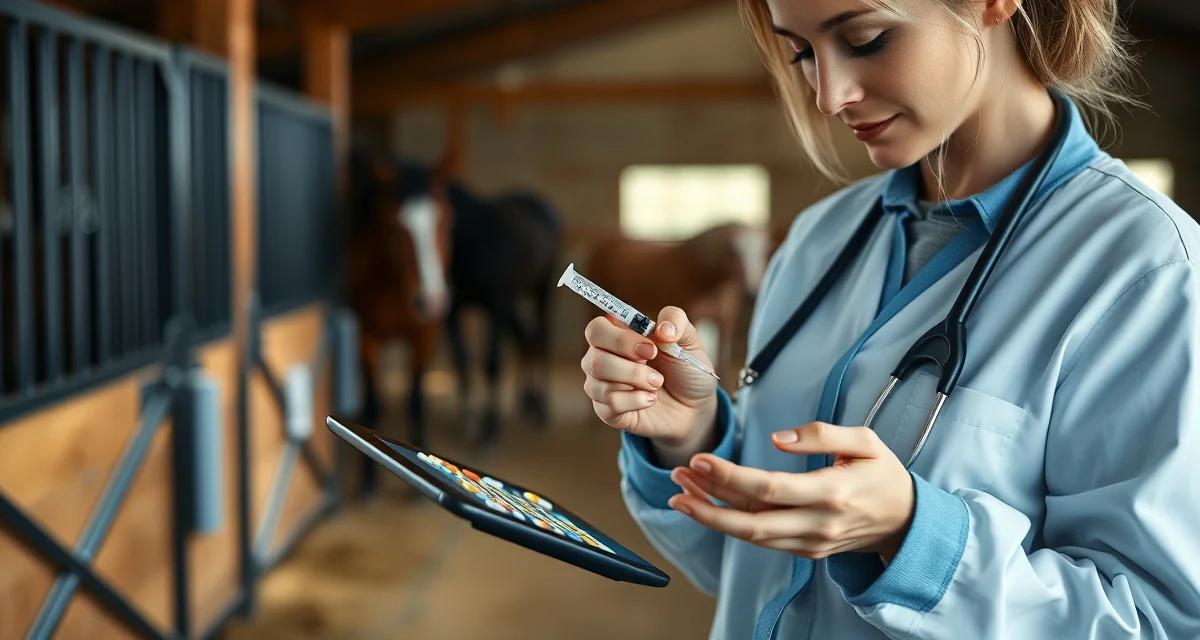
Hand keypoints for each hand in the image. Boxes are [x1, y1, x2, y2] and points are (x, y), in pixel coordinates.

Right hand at [581, 306, 718, 448]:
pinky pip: (610, 405)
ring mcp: (601, 386)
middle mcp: (602, 359)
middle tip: (657, 374)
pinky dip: (635, 401)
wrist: (694, 405)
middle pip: (593, 359)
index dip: (620, 340)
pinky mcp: (607, 411)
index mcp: (616, 335)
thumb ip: (676, 320)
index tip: (651, 349)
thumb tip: (662, 328)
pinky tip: (650, 399)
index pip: (596, 330)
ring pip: (598, 384)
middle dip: (630, 368)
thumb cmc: (685, 369)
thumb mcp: (688, 339)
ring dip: (635, 384)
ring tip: (657, 385)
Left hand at [666, 423, 915, 561]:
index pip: (770, 488)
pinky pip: (763, 541)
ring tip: (680, 492)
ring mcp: (812, 543)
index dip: (730, 477)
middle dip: (707, 505)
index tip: (700, 459)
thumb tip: (779, 438)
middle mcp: (819, 524)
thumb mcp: (865, 442)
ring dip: (712, 516)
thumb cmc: (884, 474)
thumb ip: (822, 434)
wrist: (907, 522)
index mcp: (832, 492)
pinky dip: (731, 526)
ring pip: (752, 536)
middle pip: (752, 522)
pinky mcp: (807, 552)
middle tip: (675, 481)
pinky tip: (708, 507)